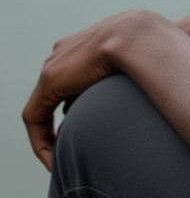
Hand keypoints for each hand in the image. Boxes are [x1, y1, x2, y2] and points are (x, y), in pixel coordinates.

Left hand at [22, 9, 155, 169]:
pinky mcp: (50, 79)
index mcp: (84, 45)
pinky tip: (52, 160)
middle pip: (54, 94)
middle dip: (58, 124)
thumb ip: (117, 85)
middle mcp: (64, 53)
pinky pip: (33, 116)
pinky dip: (40, 139)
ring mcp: (55, 64)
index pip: (70, 81)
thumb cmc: (147, 51)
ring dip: (48, 135)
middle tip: (67, 151)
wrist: (139, 36)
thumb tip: (114, 108)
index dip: (73, 107)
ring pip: (41, 107)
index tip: (85, 130)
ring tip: (60, 160)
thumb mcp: (132, 68)